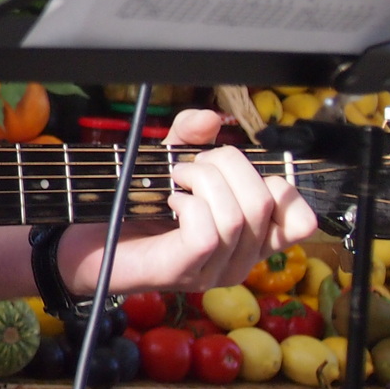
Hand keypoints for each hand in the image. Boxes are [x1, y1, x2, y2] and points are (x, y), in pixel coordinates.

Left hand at [61, 109, 317, 294]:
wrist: (88, 242)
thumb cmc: (134, 207)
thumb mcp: (167, 163)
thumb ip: (190, 137)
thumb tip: (210, 117)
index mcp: (249, 239)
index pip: (301, 221)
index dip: (277, 184)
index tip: (232, 170)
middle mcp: (240, 260)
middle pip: (266, 203)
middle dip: (228, 166)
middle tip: (192, 165)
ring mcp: (213, 270)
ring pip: (238, 216)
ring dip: (202, 180)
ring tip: (175, 178)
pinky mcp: (183, 270)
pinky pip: (208, 233)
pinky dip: (188, 204)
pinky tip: (170, 201)